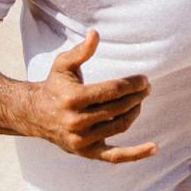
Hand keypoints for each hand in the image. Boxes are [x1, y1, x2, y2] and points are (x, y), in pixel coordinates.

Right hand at [19, 30, 156, 163]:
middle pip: (118, 108)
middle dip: (136, 96)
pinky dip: (136, 154)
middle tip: (147, 88)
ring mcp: (82, 140)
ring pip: (119, 126)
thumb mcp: (63, 64)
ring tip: (140, 101)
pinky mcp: (86, 152)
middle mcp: (76, 121)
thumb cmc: (54, 85)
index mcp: (73, 98)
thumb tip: (95, 34)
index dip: (132, 85)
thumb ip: (81, 51)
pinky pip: (115, 156)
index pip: (112, 91)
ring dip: (135, 112)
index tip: (144, 79)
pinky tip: (155, 147)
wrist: (35, 115)